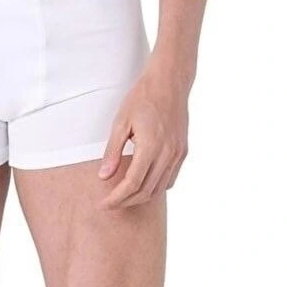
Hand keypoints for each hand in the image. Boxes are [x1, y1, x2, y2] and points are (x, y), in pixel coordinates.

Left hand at [97, 62, 189, 208]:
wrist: (169, 82)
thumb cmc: (142, 98)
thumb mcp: (120, 122)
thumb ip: (112, 151)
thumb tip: (104, 176)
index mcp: (151, 146)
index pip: (132, 183)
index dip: (116, 198)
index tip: (103, 204)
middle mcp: (168, 153)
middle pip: (146, 191)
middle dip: (126, 202)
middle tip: (110, 204)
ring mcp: (178, 154)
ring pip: (160, 188)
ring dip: (141, 197)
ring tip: (123, 197)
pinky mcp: (183, 151)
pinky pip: (170, 178)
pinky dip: (156, 187)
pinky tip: (143, 184)